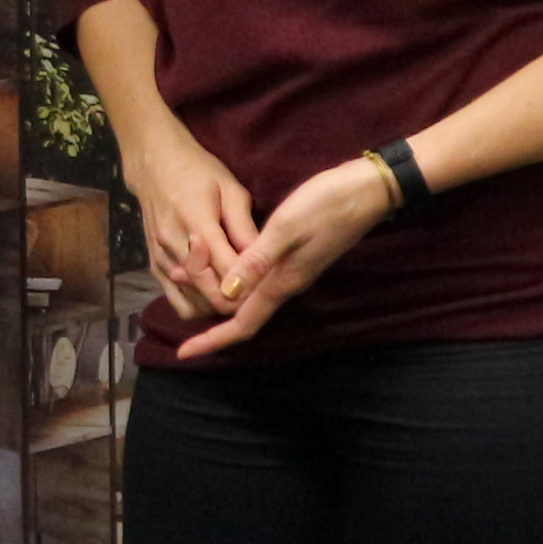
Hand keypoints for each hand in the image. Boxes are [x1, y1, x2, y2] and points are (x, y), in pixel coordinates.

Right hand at [119, 133, 255, 324]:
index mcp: (198, 224)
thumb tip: (263, 259)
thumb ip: (244, 227)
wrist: (154, 163)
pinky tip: (213, 292)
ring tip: (237, 289)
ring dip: (219, 304)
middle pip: (212, 295)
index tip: (268, 283)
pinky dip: (199, 305)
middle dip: (238, 298)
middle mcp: (175, 246)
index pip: (229, 273)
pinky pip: (179, 303)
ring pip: (196, 304)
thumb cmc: (198, 171)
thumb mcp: (230, 190)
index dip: (253, 284)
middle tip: (257, 289)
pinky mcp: (154, 265)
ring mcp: (162, 258)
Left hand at [179, 156, 399, 359]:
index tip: (184, 352)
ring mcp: (292, 271)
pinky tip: (221, 260)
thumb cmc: (326, 205)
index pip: (243, 324)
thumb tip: (227, 293)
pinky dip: (233, 272)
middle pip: (242, 312)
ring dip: (218, 289)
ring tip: (185, 270)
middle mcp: (287, 284)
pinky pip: (258, 278)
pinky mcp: (295, 256)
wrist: (367, 191)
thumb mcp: (286, 229)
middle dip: (208, 309)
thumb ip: (257, 261)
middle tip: (175, 278)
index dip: (213, 341)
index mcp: (282, 283)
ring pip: (249, 295)